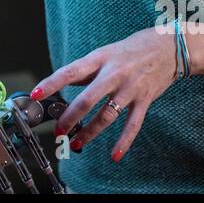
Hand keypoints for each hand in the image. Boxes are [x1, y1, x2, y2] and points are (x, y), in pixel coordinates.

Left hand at [29, 26, 176, 162]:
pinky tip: (115, 155)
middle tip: (58, 130)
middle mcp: (113, 74)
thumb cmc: (132, 50)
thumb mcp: (105, 53)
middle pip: (87, 99)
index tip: (35, 94)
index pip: (70, 72)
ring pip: (107, 115)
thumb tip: (63, 81)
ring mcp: (130, 88)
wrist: (168, 47)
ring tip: (77, 143)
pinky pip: (132, 125)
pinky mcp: (144, 100)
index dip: (51, 83)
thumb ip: (86, 69)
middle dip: (70, 117)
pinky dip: (124, 142)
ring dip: (90, 132)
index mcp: (99, 59)